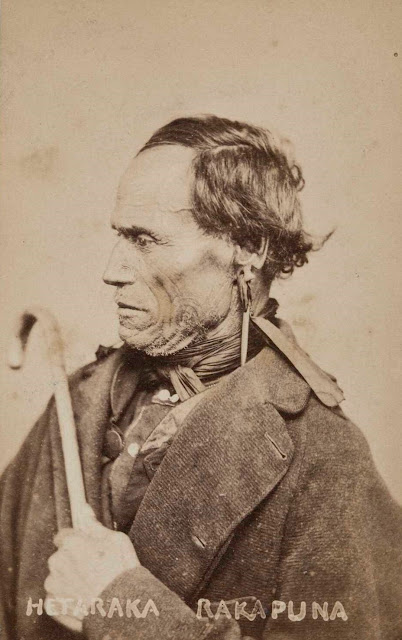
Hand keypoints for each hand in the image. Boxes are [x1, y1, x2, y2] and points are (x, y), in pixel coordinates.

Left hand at [44, 511, 139, 631]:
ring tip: (90, 586)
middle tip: (92, 569)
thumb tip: (83, 508)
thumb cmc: (121, 570)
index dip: (75, 542)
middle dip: (71, 561)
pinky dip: (66, 598)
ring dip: (68, 580)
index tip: (85, 549)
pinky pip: (56, 598)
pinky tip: (83, 598)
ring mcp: (53, 585)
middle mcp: (57, 562)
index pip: (63, 536)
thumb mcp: (115, 539)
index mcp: (70, 543)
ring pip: (57, 578)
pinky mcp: (53, 605)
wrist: (122, 605)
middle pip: (60, 557)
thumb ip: (94, 524)